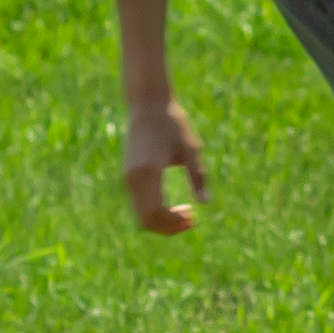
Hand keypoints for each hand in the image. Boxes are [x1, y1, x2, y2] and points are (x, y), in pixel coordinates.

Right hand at [123, 98, 208, 232]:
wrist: (147, 104)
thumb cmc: (172, 123)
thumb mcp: (190, 149)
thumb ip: (197, 176)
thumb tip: (205, 203)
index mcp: (148, 172)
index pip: (156, 213)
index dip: (174, 224)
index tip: (194, 218)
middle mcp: (133, 179)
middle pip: (146, 220)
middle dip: (169, 228)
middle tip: (192, 220)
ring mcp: (128, 178)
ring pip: (140, 216)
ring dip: (162, 222)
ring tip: (187, 214)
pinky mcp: (128, 176)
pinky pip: (139, 206)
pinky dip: (154, 213)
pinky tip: (173, 207)